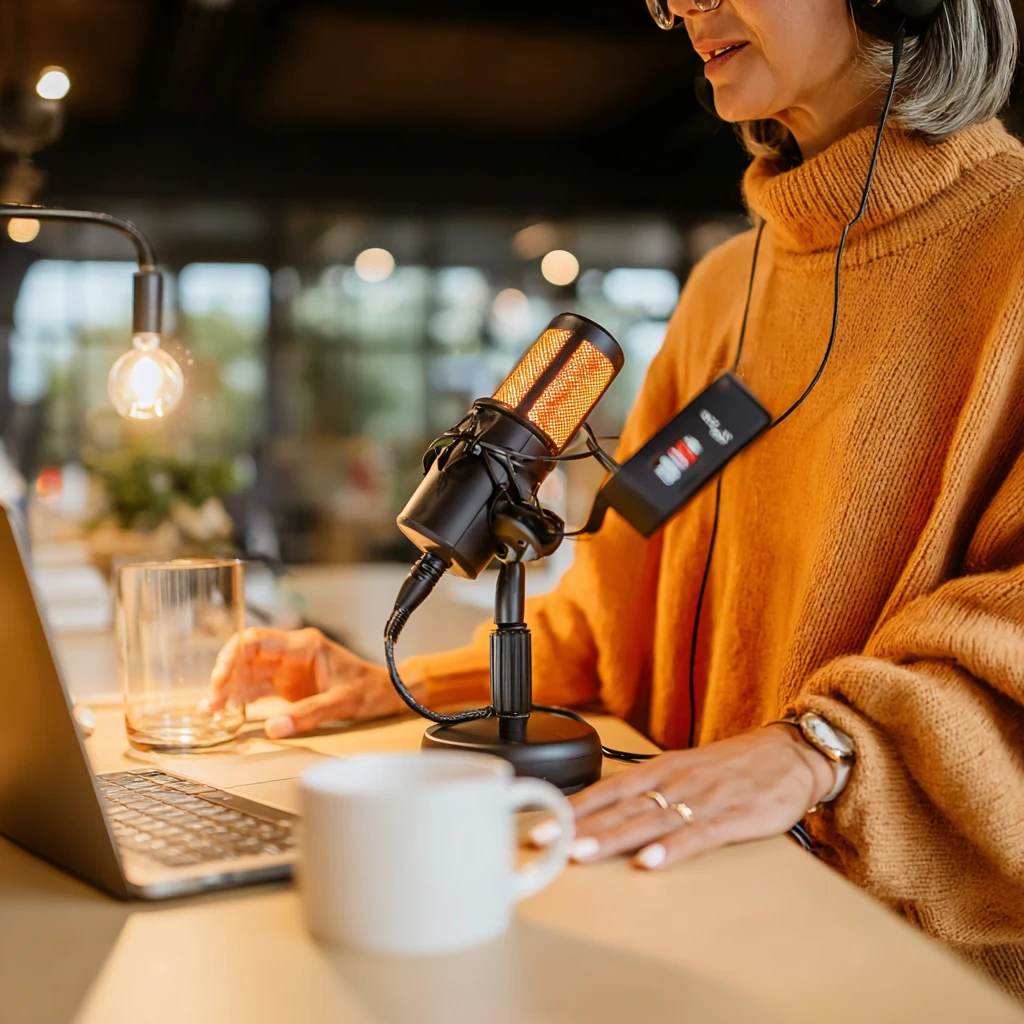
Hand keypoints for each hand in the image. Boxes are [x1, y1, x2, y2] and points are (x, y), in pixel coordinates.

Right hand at [208, 627, 417, 737]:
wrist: (386, 692)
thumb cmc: (370, 688)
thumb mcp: (343, 701)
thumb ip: (310, 713)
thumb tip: (274, 728)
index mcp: (304, 646)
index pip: (258, 640)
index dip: (233, 656)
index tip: (219, 678)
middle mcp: (291, 652)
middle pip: (246, 655)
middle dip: (225, 675)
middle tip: (210, 700)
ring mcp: (287, 668)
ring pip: (247, 672)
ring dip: (228, 689)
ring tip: (210, 710)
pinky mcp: (287, 684)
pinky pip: (257, 687)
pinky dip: (240, 698)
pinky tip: (226, 711)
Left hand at [531, 725, 834, 869]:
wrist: (789, 754)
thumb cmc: (732, 767)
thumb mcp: (684, 770)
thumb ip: (649, 790)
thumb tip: (608, 809)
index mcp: (661, 769)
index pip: (607, 789)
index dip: (573, 808)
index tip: (541, 825)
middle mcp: (674, 782)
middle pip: (620, 807)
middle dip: (580, 826)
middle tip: (545, 842)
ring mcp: (701, 800)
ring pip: (649, 822)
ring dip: (613, 839)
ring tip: (582, 853)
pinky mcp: (731, 818)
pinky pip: (696, 836)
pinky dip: (671, 850)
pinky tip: (649, 863)